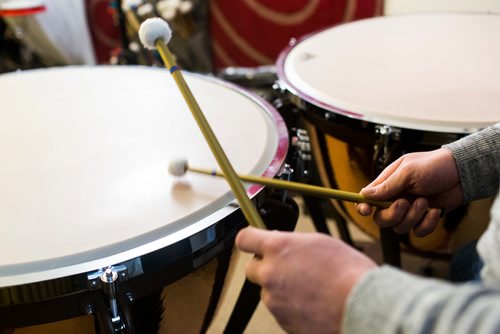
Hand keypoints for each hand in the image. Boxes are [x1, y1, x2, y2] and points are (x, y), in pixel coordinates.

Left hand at [235, 227, 376, 333]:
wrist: (362, 308)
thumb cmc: (348, 273)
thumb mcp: (320, 242)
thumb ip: (292, 243)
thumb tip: (283, 245)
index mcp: (278, 248)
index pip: (245, 239)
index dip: (249, 240)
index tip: (253, 242)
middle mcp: (270, 273)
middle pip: (252, 268)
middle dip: (266, 267)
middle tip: (288, 268)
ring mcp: (274, 300)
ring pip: (268, 291)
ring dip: (281, 289)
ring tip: (310, 289)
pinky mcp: (282, 321)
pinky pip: (280, 310)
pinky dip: (291, 307)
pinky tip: (312, 303)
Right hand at [356, 148, 463, 236]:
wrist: (462, 173)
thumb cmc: (434, 166)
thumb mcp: (408, 172)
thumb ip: (387, 185)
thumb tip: (365, 194)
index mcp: (388, 184)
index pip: (367, 199)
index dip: (363, 207)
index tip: (366, 211)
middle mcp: (396, 198)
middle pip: (381, 218)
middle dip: (393, 214)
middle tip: (405, 203)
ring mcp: (410, 210)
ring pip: (399, 227)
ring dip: (413, 216)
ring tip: (425, 202)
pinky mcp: (423, 218)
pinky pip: (417, 231)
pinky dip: (426, 223)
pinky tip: (435, 210)